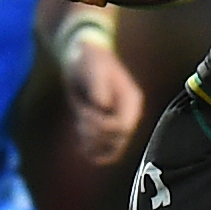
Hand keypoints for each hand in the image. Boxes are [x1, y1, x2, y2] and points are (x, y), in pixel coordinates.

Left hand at [63, 34, 143, 165]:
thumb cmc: (90, 61)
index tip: (86, 115)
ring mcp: (118, 121)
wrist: (84, 58)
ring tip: (80, 128)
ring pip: (112, 148)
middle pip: (118, 140)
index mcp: (131, 101)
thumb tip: (103, 105)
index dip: (103, 127)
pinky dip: (93, 151)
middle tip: (80, 122)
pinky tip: (81, 147)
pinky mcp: (106, 126)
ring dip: (93, 144)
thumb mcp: (94, 70)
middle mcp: (128, 114)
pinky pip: (105, 149)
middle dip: (96, 136)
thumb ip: (99, 87)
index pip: (123, 127)